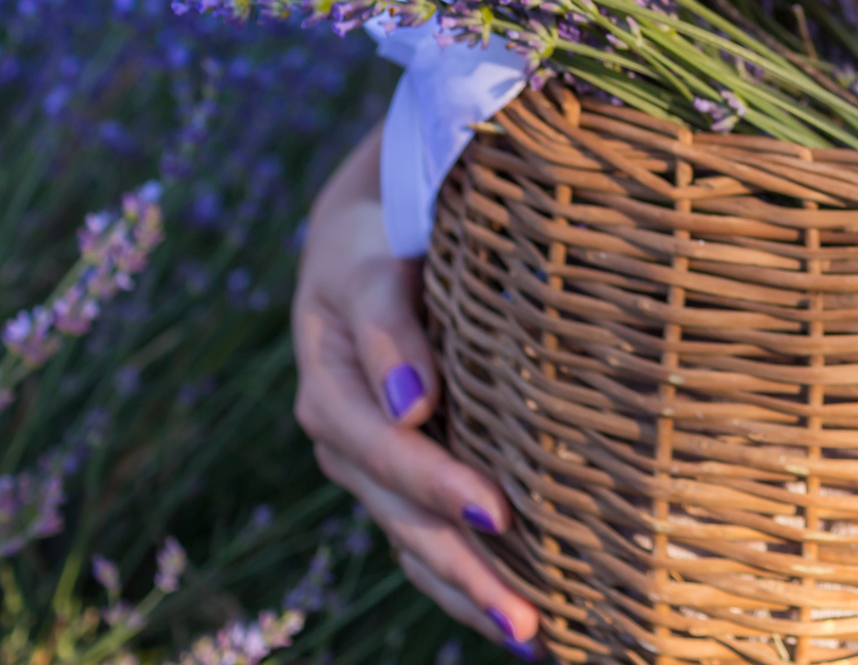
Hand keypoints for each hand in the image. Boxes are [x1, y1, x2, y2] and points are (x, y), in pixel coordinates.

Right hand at [293, 129, 539, 655]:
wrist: (365, 233)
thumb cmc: (378, 237)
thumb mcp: (370, 263)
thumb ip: (389, 325)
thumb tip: (412, 406)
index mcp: (329, 388)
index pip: (388, 450)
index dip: (439, 486)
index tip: (498, 515)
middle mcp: (344, 438)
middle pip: (401, 516)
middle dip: (462, 570)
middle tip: (524, 621)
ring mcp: (368, 463)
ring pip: (412, 541)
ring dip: (465, 592)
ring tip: (528, 637)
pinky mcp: (398, 471)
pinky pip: (423, 536)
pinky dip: (461, 576)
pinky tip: (513, 610)